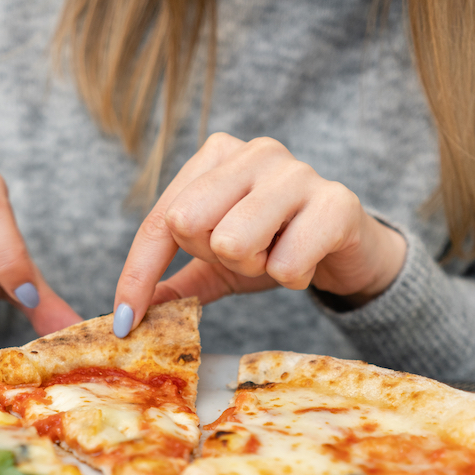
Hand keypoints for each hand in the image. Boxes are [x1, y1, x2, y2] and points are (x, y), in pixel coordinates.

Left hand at [112, 133, 406, 335]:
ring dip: (256, 269)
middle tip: (250, 258)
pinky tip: (309, 260)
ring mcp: (297, 171)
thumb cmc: (278, 246)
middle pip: (190, 225)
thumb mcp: (217, 265)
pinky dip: (293, 278)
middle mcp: (254, 151)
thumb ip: (173, 281)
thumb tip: (124, 316)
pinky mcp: (336, 202)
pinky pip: (286, 265)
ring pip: (234, 243)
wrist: (351, 250)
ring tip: (278, 256)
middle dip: (216, 260)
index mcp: (216, 155)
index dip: (138, 274)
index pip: (162, 219)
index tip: (124, 323)